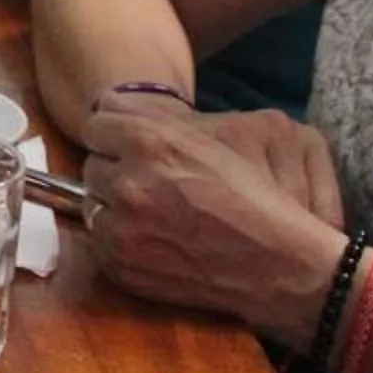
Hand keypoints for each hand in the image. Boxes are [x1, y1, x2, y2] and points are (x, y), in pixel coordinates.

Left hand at [78, 98, 347, 341]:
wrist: (280, 265)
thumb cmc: (257, 195)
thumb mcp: (218, 133)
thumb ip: (156, 116)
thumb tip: (108, 104)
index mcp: (149, 142)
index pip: (96, 124)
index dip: (115, 135)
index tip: (129, 145)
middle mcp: (128, 184)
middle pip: (92, 166)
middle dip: (115, 171)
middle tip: (148, 183)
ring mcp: (122, 231)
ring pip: (93, 206)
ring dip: (114, 207)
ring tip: (152, 214)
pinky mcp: (123, 268)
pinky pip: (99, 244)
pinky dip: (119, 241)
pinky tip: (153, 241)